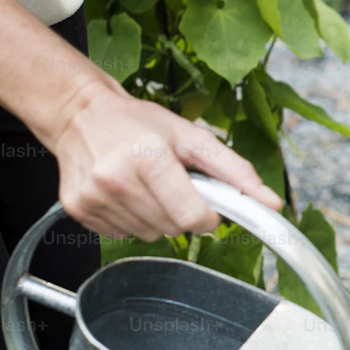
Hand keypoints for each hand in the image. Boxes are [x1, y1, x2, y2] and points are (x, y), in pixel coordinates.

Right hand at [47, 81, 282, 238]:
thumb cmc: (140, 122)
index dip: (207, 216)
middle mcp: (116, 179)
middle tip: (172, 184)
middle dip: (182, 214)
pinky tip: (126, 193)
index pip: (191, 217)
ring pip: (148, 236)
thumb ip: (235, 171)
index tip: (206, 203)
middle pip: (171, 229)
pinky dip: (132, 219)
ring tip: (147, 185)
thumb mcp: (193, 137)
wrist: (81, 114)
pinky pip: (123, 234)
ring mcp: (94, 198)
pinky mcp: (78, 210)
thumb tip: (272, 203)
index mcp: (148, 158)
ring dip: (157, 218)